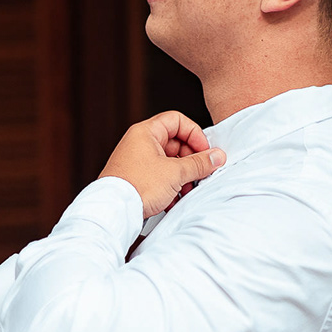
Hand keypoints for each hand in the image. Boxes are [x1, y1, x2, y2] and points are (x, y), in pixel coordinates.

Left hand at [100, 110, 224, 218]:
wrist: (114, 210)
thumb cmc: (137, 186)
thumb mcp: (175, 173)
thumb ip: (199, 163)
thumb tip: (216, 156)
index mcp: (146, 132)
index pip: (177, 121)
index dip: (194, 134)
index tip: (205, 151)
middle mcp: (139, 143)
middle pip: (175, 143)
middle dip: (190, 160)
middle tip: (201, 173)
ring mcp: (137, 161)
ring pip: (168, 162)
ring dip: (182, 175)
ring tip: (187, 189)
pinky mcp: (136, 178)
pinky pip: (159, 176)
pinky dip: (170, 185)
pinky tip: (175, 199)